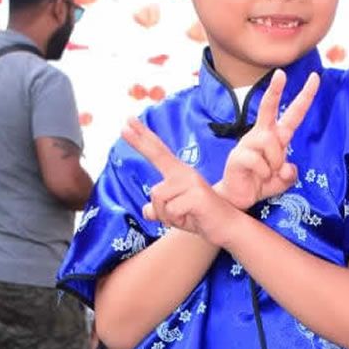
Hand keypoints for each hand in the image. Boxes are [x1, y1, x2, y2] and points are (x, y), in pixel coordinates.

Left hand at [123, 118, 240, 246]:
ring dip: (166, 215)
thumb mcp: (174, 215)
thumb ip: (159, 210)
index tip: (128, 122)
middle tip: (122, 125)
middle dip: (138, 142)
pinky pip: (170, 211)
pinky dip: (176, 221)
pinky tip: (191, 218)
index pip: (158, 152)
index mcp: (178, 174)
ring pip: (158, 199)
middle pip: (157, 155)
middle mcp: (185, 173)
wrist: (226, 227)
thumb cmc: (200, 218)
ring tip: (184, 216)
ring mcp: (192, 182)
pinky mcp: (197, 195)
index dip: (142, 137)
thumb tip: (146, 210)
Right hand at [218, 71, 319, 209]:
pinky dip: (264, 173)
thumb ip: (291, 174)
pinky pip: (259, 161)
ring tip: (268, 174)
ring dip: (275, 162)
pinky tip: (258, 178)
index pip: (292, 114)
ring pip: (270, 143)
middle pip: (268, 108)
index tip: (315, 78)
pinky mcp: (238, 156)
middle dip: (275, 90)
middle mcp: (261, 135)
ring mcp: (248, 144)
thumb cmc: (260, 183)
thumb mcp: (283, 181)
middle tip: (280, 74)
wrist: (237, 198)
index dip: (304, 97)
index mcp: (275, 137)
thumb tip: (289, 168)